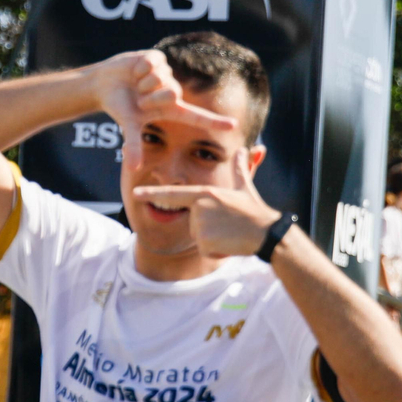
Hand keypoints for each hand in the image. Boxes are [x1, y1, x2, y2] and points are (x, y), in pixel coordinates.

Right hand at [89, 50, 236, 169]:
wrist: (104, 85)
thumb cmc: (120, 107)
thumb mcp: (129, 125)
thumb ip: (134, 144)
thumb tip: (133, 168)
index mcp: (171, 109)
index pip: (197, 116)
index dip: (215, 121)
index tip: (234, 126)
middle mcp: (172, 91)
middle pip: (172, 93)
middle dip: (151, 96)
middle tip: (139, 97)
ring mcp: (166, 74)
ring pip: (161, 77)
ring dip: (143, 82)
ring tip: (136, 84)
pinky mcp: (158, 58)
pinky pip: (153, 63)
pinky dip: (140, 68)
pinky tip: (135, 71)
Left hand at [131, 149, 280, 258]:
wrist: (266, 233)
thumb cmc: (255, 211)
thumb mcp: (245, 188)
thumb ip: (240, 169)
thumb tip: (245, 149)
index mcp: (205, 193)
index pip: (173, 194)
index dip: (152, 194)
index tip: (135, 193)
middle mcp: (200, 207)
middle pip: (192, 222)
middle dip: (208, 228)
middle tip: (227, 225)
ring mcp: (201, 225)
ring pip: (198, 237)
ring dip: (212, 240)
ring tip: (229, 233)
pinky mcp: (205, 242)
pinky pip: (204, 250)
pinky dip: (216, 251)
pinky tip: (229, 243)